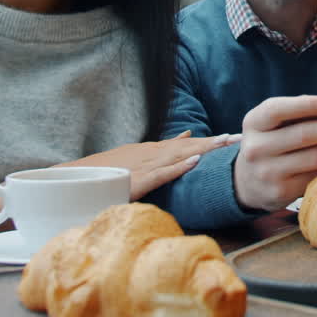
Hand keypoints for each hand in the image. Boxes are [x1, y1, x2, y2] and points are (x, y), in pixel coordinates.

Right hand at [63, 131, 240, 199]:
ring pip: (179, 156)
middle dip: (215, 143)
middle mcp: (151, 154)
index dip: (211, 141)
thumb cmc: (108, 171)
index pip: (187, 145)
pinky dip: (178, 168)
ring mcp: (144, 166)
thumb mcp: (140, 156)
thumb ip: (165, 148)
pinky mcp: (135, 181)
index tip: (234, 137)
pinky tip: (195, 163)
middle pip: (189, 147)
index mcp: (154, 151)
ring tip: (225, 145)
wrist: (76, 178)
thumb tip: (187, 135)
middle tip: (240, 137)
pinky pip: (160, 174)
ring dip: (203, 150)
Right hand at [233, 95, 316, 211]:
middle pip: (304, 135)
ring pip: (315, 158)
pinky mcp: (280, 192)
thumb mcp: (269, 126)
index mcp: (253, 123)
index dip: (303, 105)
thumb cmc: (269, 144)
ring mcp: (267, 172)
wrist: (245, 183)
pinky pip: (315, 176)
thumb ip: (293, 116)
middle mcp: (256, 148)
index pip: (277, 110)